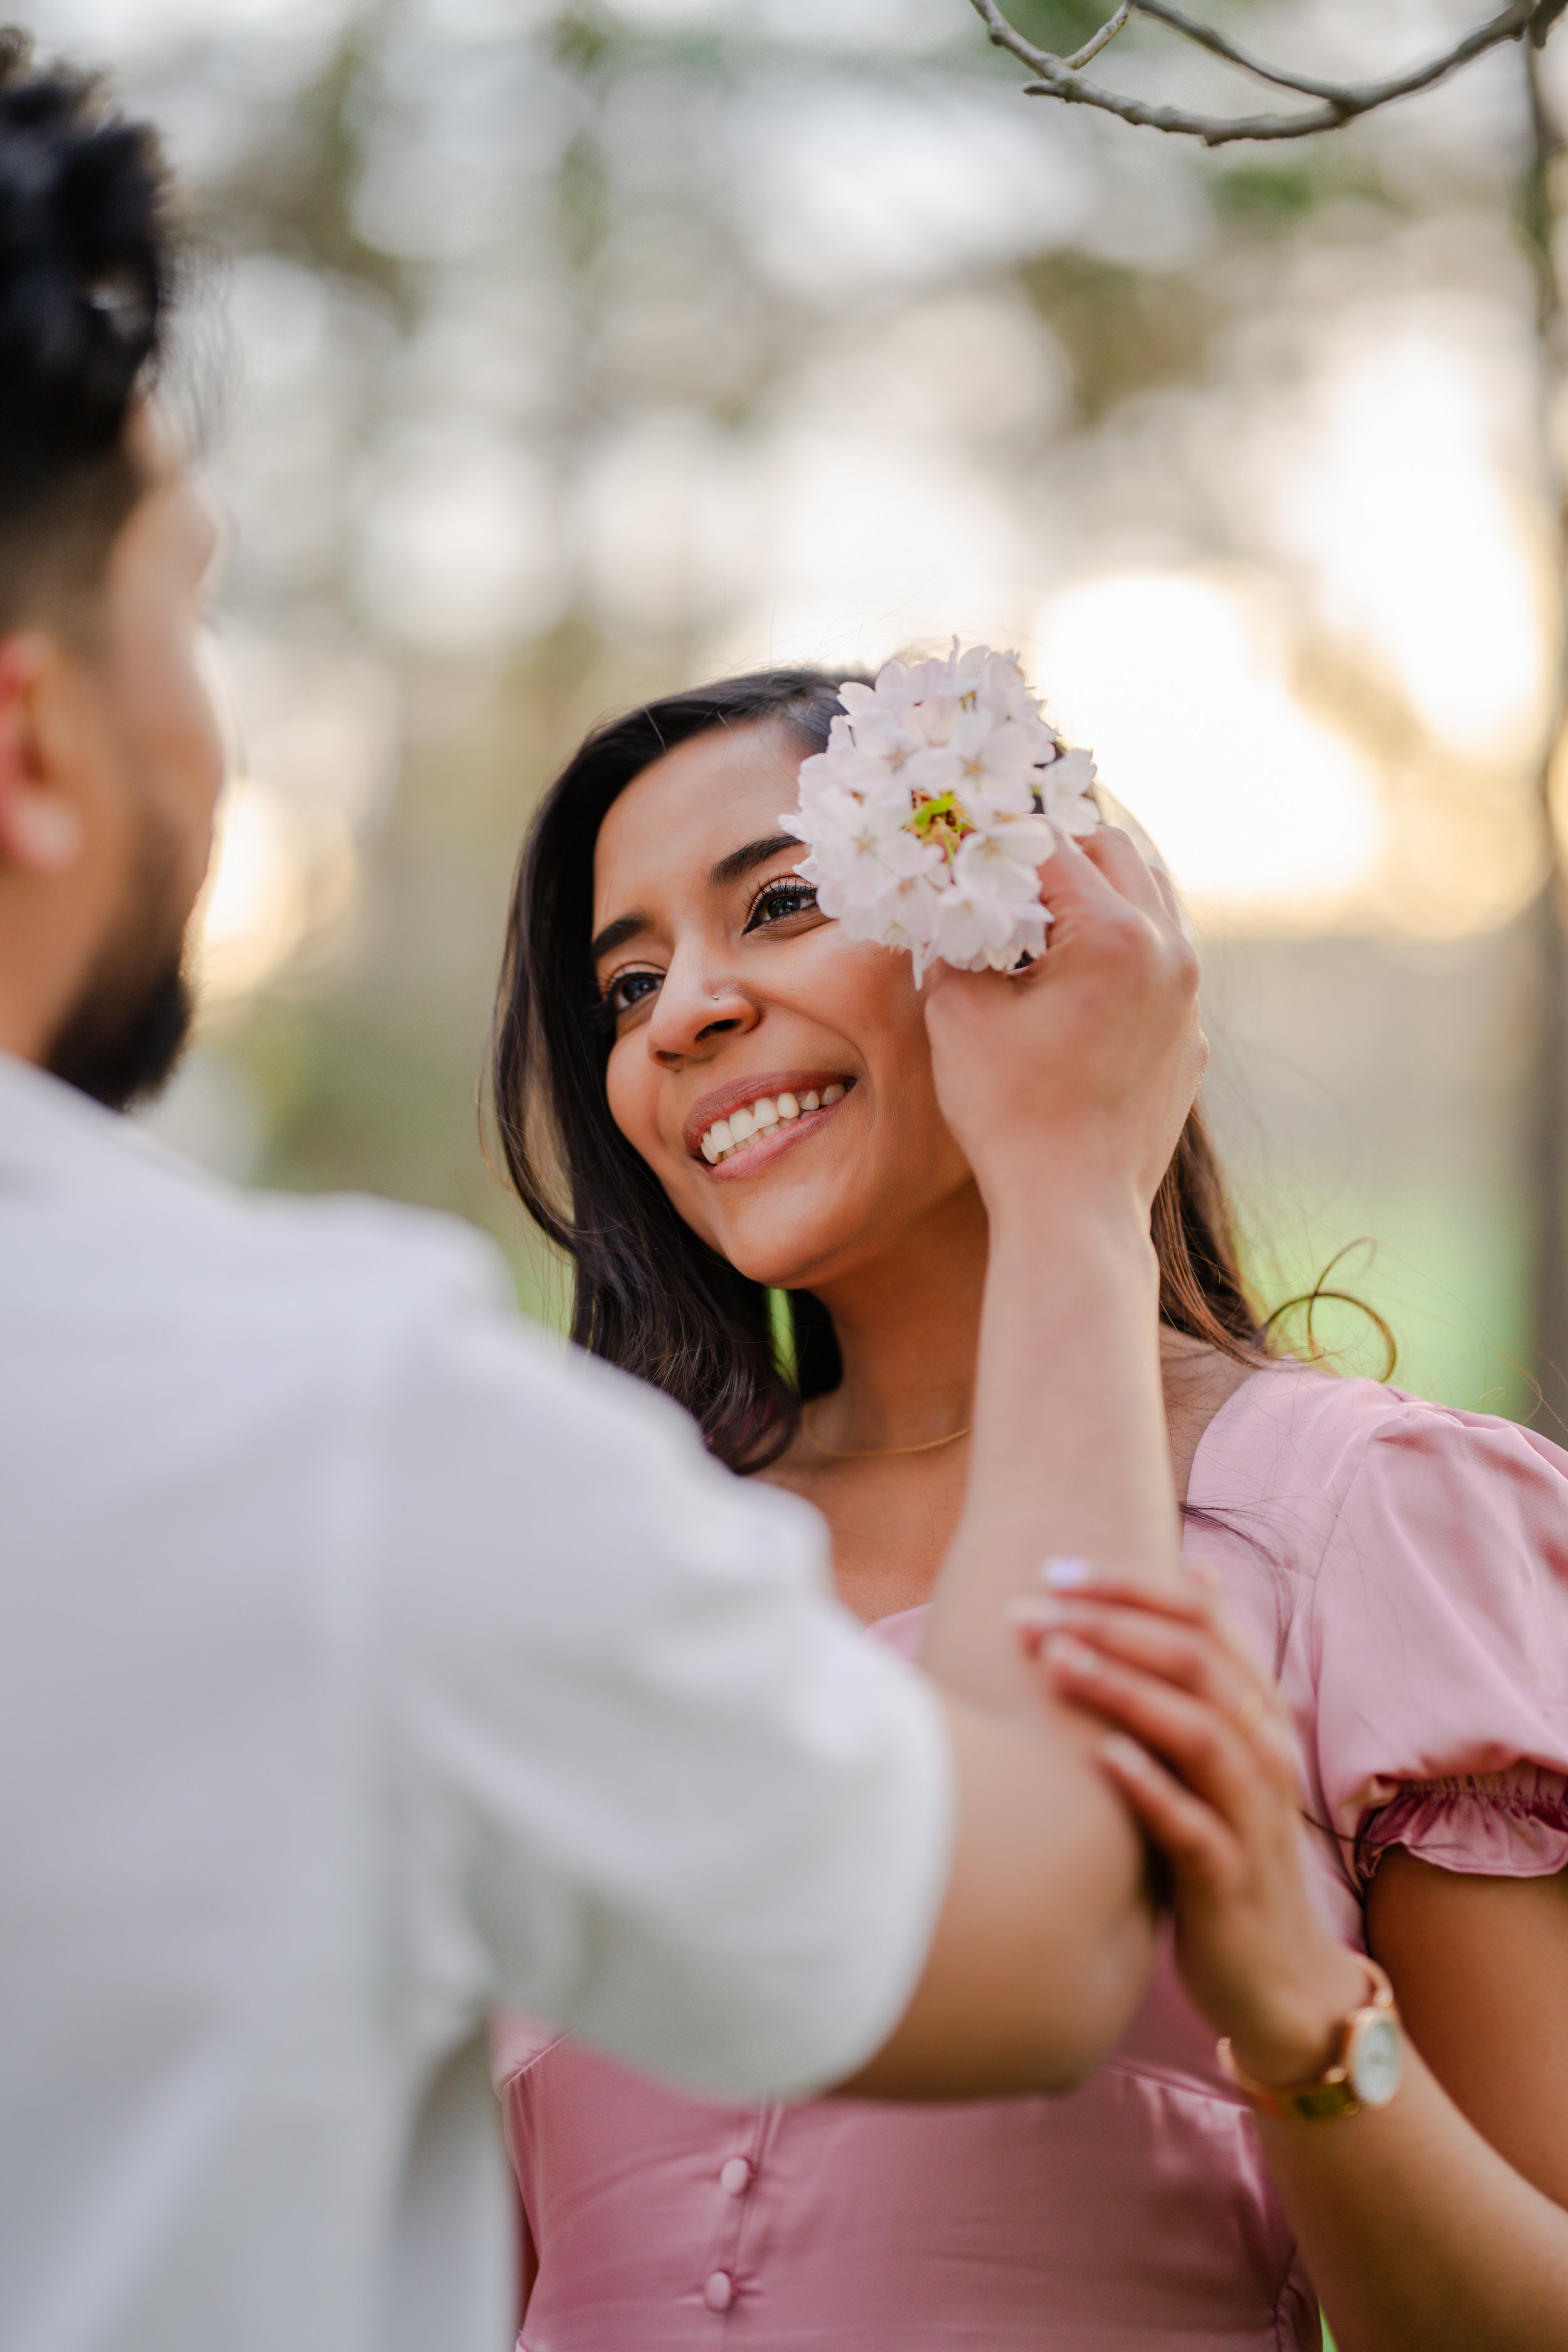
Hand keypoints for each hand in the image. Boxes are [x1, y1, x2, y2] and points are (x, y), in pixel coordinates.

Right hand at [922, 828, 1205, 1225]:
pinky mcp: (1188, 1037)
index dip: (994, 834)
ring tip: (1037, 920)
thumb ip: (955, 936)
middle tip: (998, 870)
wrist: (1073, 1210)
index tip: (960, 833)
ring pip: (1149, 900)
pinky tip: (1069, 982)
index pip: (1050, 845)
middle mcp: (1169, 953)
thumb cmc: (1009, 1115)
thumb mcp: (957, 1012)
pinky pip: (1159, 963)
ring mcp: (1187, 998)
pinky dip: (1116, 950)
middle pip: (1113, 852)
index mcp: (1114, 936)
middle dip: (1051, 851)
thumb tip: (949, 895)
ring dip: (1094, 893)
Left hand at [1013, 1565, 1368, 2085]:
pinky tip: (1103, 1758)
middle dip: (1111, 1626)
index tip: (1054, 1570)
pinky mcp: (1232, 1884)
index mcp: (1258, 1712)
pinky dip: (1151, 1786)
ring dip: (1125, 1691)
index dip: (1132, 1585)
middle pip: (1197, 1662)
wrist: (1279, 1981)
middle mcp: (1264, 1753)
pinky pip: (1196, 1827)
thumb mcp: (1222, 1752)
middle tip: (1031, 1612)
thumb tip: (1196, 1568)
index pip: (1204, 1617)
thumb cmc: (1228, 1848)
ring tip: (1055, 1661)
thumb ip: (1206, 1669)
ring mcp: (1253, 1819)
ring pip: (1200, 1733)